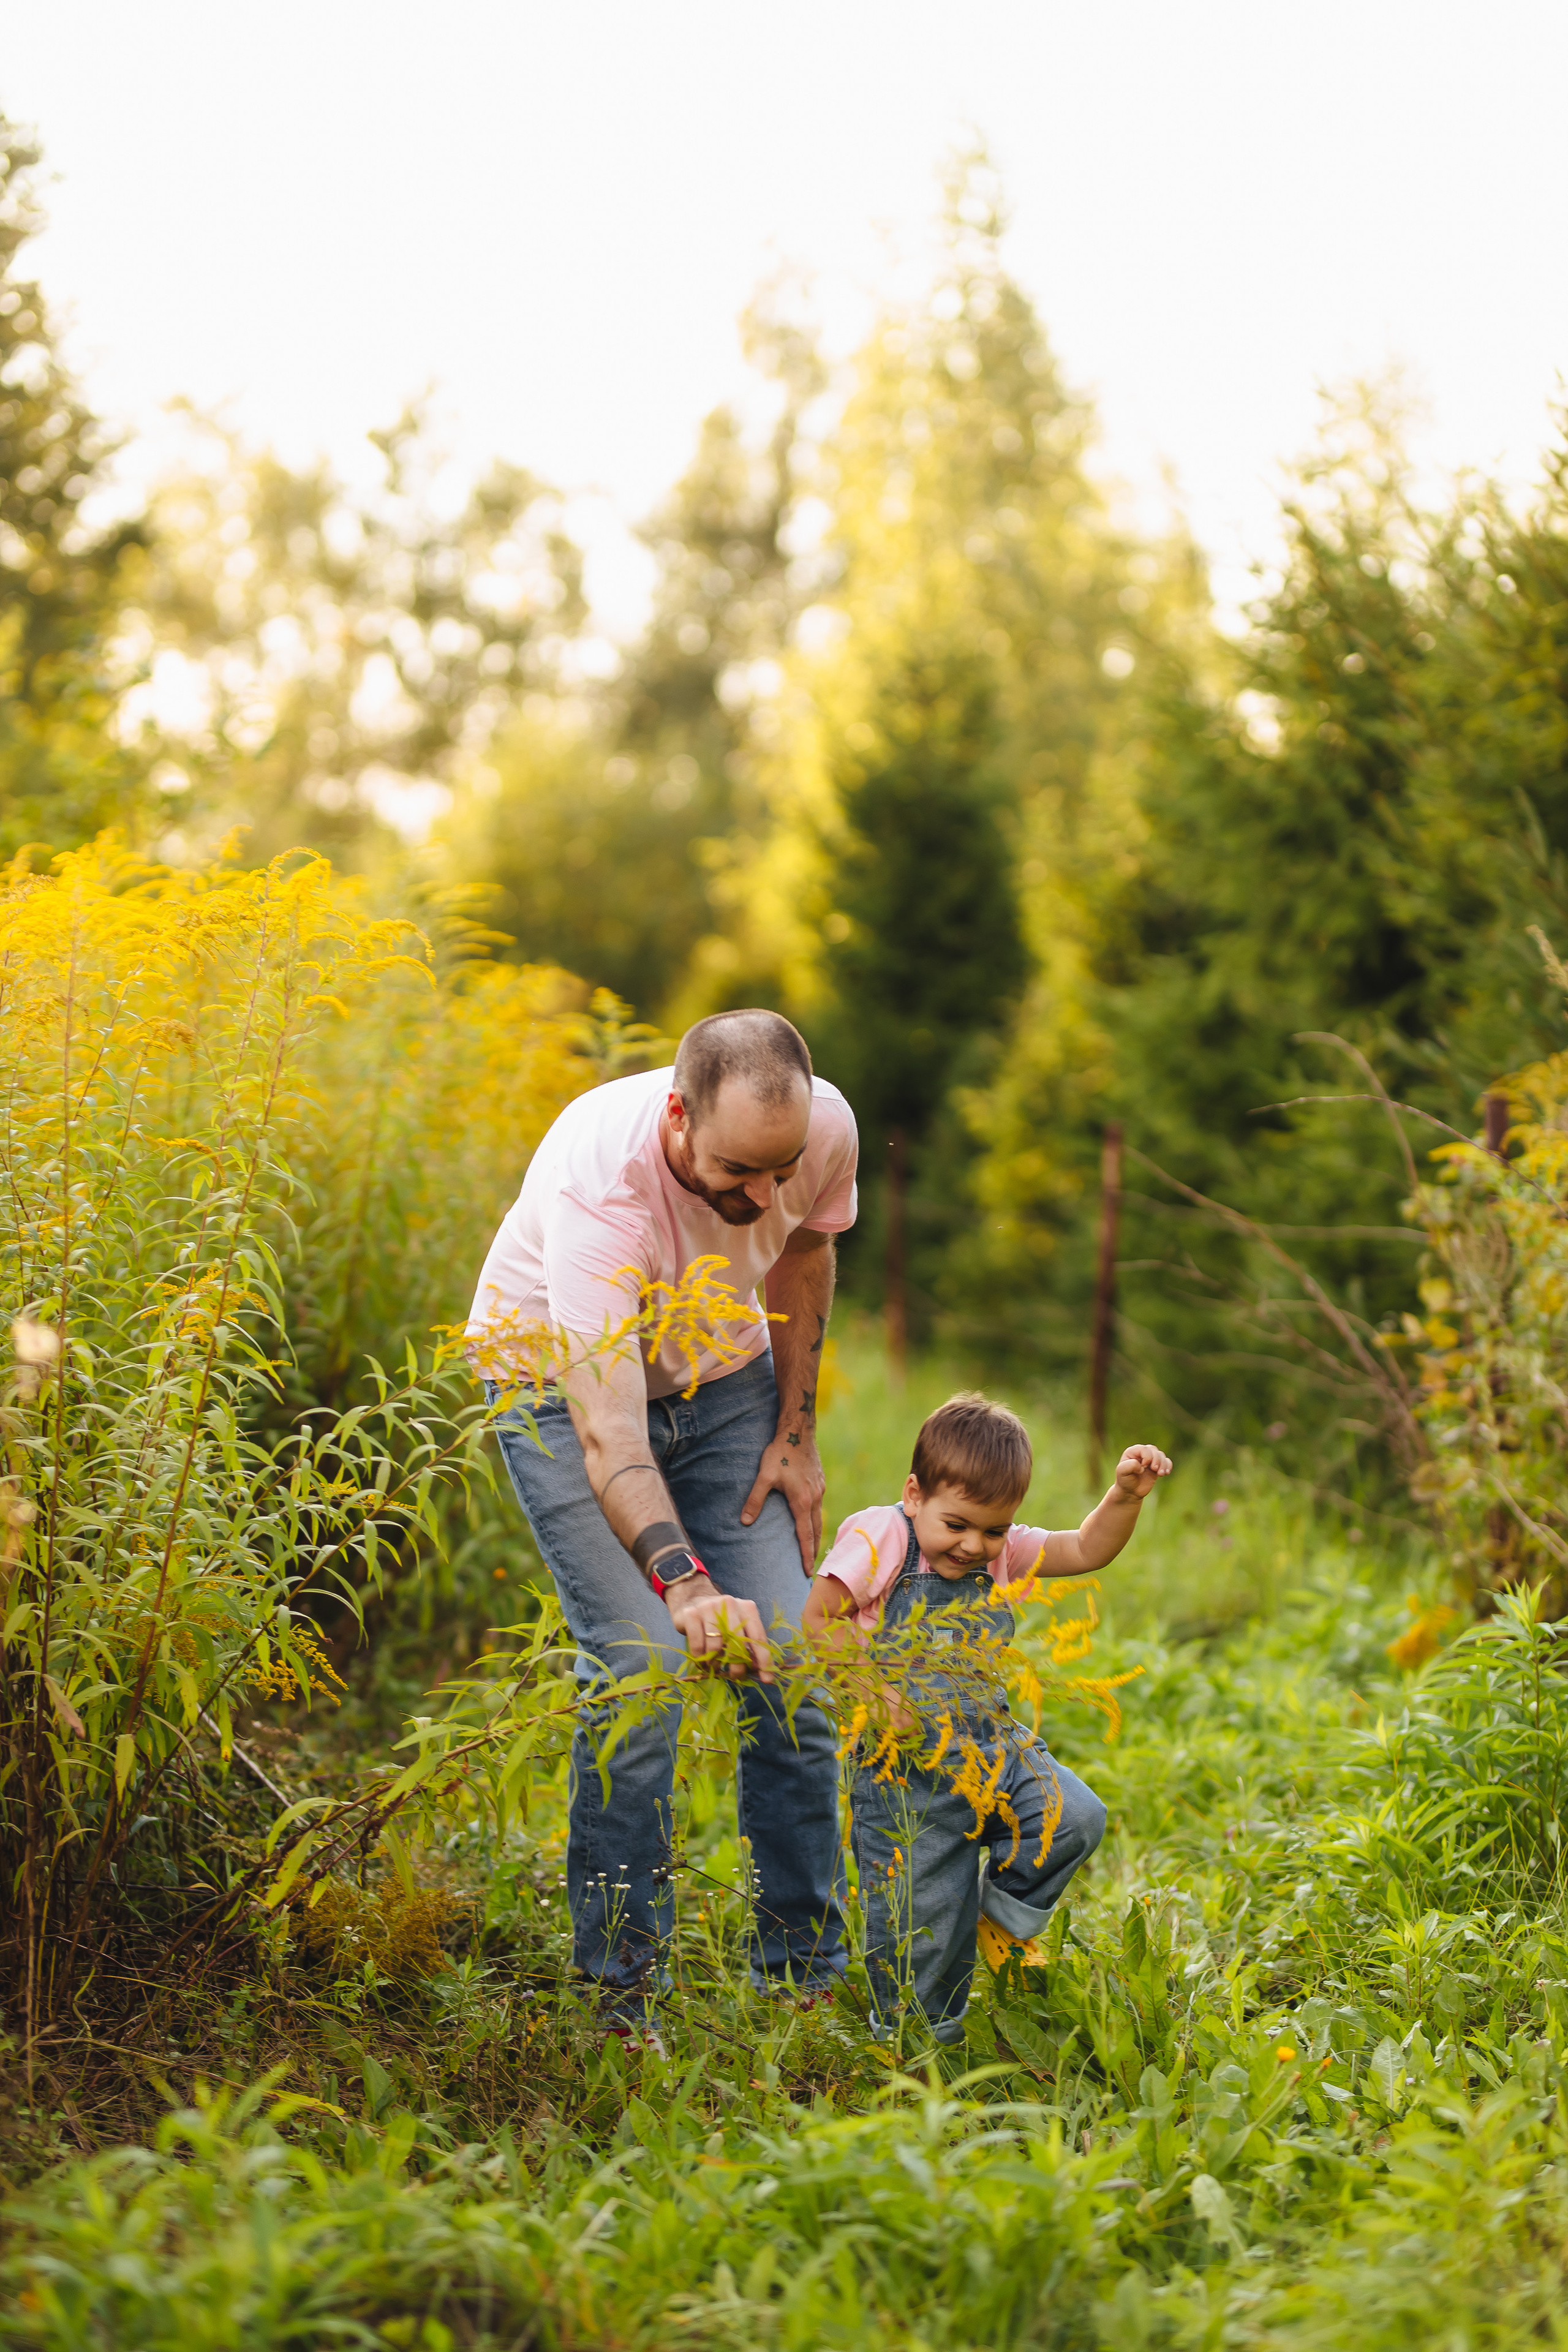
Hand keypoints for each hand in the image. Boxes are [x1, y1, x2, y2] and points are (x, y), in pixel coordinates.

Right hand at [664, 1574, 775, 1680]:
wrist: (692, 1598)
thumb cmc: (720, 1619)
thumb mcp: (738, 1627)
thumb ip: (749, 1645)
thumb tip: (759, 1670)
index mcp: (747, 1607)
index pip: (758, 1637)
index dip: (764, 1661)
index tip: (767, 1679)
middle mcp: (730, 1604)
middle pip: (738, 1643)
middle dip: (738, 1666)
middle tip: (736, 1677)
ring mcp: (709, 1607)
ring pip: (716, 1645)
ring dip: (716, 1663)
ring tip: (715, 1668)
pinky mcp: (691, 1614)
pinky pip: (698, 1644)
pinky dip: (700, 1659)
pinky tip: (702, 1663)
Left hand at [740, 1427, 824, 1576]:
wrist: (798, 1431)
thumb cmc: (780, 1452)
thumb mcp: (764, 1476)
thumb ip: (755, 1500)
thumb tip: (745, 1522)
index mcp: (802, 1501)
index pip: (805, 1535)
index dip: (805, 1555)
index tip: (807, 1571)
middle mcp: (814, 1498)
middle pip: (816, 1530)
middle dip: (813, 1550)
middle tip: (810, 1567)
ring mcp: (819, 1489)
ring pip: (819, 1517)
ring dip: (815, 1534)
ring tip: (811, 1547)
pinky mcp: (820, 1481)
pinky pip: (819, 1505)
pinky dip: (815, 1517)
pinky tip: (809, 1517)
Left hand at [1113, 1443, 1172, 1500]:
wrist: (1130, 1491)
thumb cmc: (1125, 1480)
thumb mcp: (1122, 1472)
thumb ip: (1130, 1465)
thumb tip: (1142, 1466)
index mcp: (1132, 1451)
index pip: (1144, 1449)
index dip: (1147, 1457)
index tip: (1142, 1468)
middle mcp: (1142, 1453)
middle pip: (1153, 1450)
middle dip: (1156, 1460)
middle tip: (1154, 1469)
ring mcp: (1150, 1459)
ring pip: (1161, 1455)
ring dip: (1163, 1464)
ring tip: (1160, 1474)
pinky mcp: (1157, 1466)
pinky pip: (1166, 1461)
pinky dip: (1168, 1466)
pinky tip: (1166, 1473)